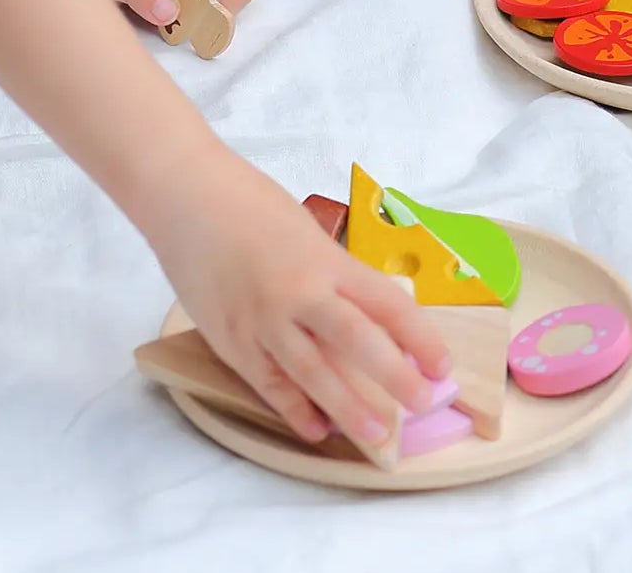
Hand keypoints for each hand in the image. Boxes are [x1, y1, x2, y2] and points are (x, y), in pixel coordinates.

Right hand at [144, 149, 451, 445]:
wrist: (189, 198)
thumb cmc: (252, 206)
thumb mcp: (308, 234)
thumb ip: (334, 274)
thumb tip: (368, 313)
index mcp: (326, 260)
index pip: (386, 304)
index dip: (419, 337)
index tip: (443, 364)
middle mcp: (299, 292)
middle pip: (357, 341)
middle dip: (395, 376)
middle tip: (423, 404)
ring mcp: (263, 320)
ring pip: (313, 373)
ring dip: (348, 407)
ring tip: (377, 433)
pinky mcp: (231, 339)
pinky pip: (269, 382)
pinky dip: (294, 409)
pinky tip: (317, 428)